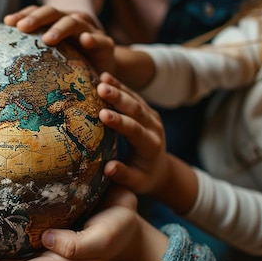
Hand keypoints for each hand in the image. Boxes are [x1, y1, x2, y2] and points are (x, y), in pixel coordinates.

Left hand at [0, 186, 144, 260]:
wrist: (128, 221)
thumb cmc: (119, 228)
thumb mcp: (104, 236)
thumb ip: (78, 244)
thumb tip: (45, 239)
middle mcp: (49, 257)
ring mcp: (48, 246)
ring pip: (13, 255)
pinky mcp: (48, 232)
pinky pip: (20, 239)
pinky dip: (2, 237)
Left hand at [4, 5, 114, 73]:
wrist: (102, 67)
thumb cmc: (70, 61)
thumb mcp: (51, 54)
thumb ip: (32, 51)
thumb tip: (3, 57)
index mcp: (56, 21)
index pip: (37, 13)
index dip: (23, 15)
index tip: (7, 22)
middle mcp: (71, 21)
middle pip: (52, 13)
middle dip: (36, 19)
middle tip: (22, 27)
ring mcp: (89, 30)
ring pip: (73, 23)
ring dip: (60, 28)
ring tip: (48, 38)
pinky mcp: (105, 44)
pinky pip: (98, 40)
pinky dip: (92, 39)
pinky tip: (85, 40)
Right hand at [96, 73, 170, 195]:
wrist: (160, 170)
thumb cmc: (143, 178)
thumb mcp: (136, 183)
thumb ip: (124, 175)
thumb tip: (109, 168)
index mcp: (151, 146)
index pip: (135, 131)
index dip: (120, 122)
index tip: (102, 115)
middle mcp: (154, 128)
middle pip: (137, 110)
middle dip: (119, 98)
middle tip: (101, 89)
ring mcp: (152, 117)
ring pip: (135, 99)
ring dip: (119, 88)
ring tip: (101, 78)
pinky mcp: (146, 111)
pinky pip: (133, 95)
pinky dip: (120, 86)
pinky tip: (105, 77)